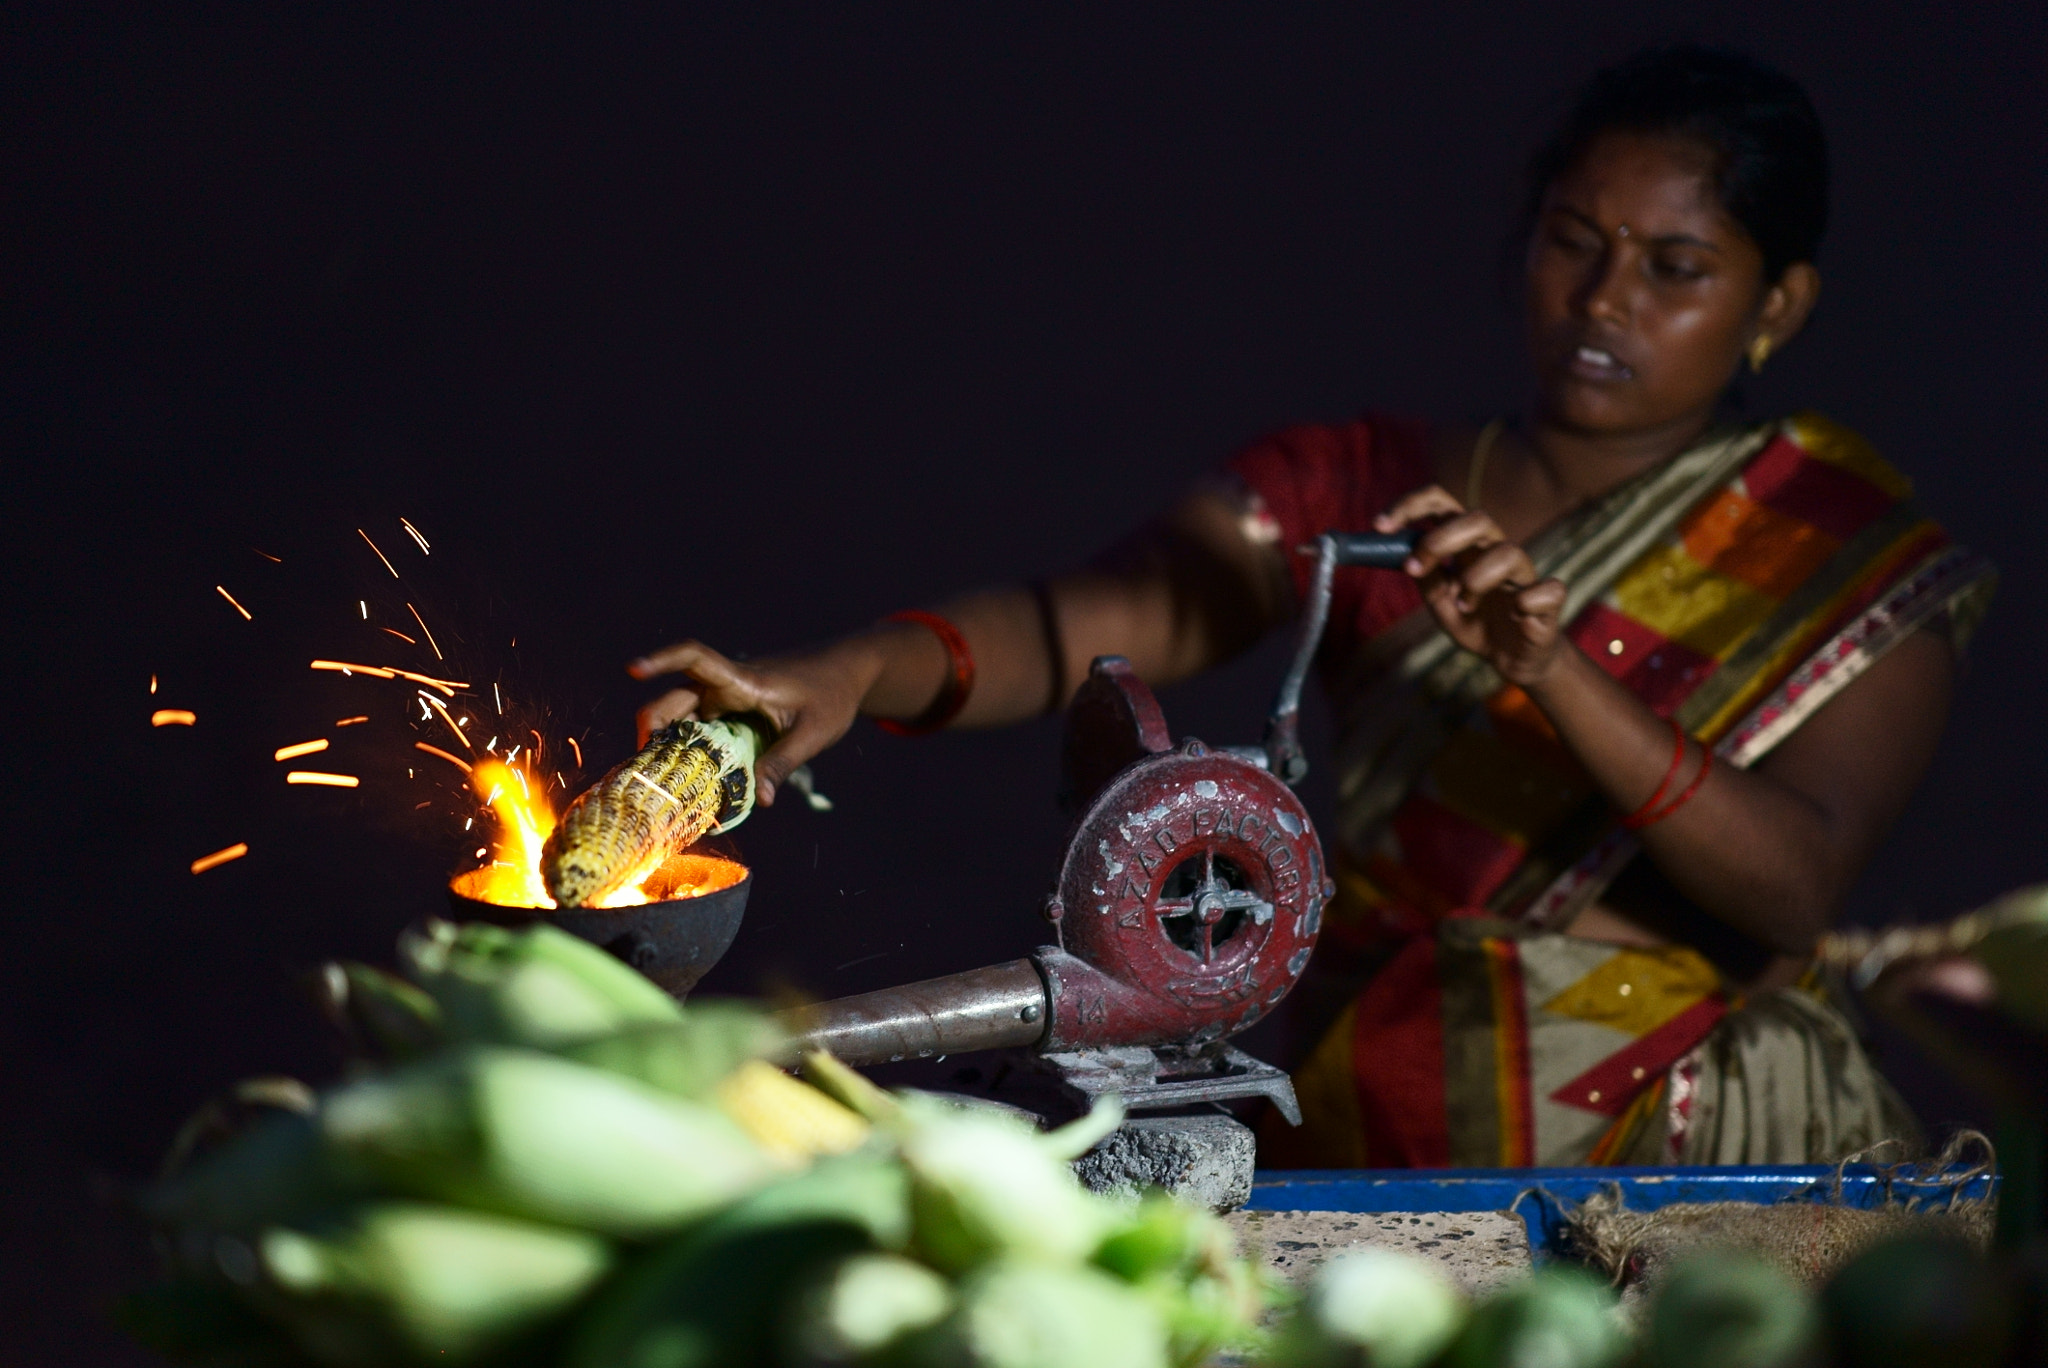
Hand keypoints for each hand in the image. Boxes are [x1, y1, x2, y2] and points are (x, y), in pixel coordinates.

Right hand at [626, 639, 880, 804]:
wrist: (846, 672)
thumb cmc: (832, 695)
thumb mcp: (814, 733)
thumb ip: (783, 763)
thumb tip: (760, 801)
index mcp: (746, 681)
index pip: (696, 658)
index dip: (662, 660)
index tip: (632, 670)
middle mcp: (728, 685)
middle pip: (675, 697)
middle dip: (653, 726)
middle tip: (645, 766)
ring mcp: (728, 698)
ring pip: (684, 716)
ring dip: (670, 742)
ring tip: (663, 780)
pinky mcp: (733, 710)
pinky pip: (702, 727)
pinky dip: (691, 748)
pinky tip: (690, 777)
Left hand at [1377, 486, 1569, 687]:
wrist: (1511, 659)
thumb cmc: (1476, 623)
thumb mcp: (1439, 603)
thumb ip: (1424, 579)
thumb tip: (1399, 553)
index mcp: (1467, 546)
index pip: (1444, 505)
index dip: (1412, 506)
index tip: (1379, 525)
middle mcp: (1496, 550)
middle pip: (1478, 518)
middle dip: (1440, 540)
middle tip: (1414, 568)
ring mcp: (1524, 573)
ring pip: (1507, 552)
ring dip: (1475, 581)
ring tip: (1464, 607)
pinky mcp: (1549, 599)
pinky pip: (1546, 589)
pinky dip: (1526, 602)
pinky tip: (1517, 614)